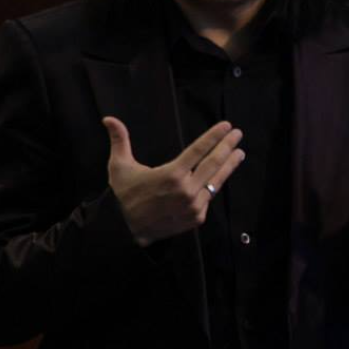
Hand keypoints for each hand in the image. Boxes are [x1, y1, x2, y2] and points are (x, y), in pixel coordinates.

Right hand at [104, 116, 244, 247]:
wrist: (127, 230)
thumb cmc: (125, 195)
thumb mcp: (119, 166)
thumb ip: (119, 141)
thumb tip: (108, 119)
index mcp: (171, 174)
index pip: (199, 150)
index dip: (214, 136)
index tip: (227, 126)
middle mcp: (186, 189)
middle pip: (214, 163)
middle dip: (228, 146)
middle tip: (238, 134)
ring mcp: (194, 204)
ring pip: (216, 181)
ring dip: (229, 165)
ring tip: (239, 153)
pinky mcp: (197, 217)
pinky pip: (209, 197)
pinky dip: (214, 186)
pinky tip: (220, 176)